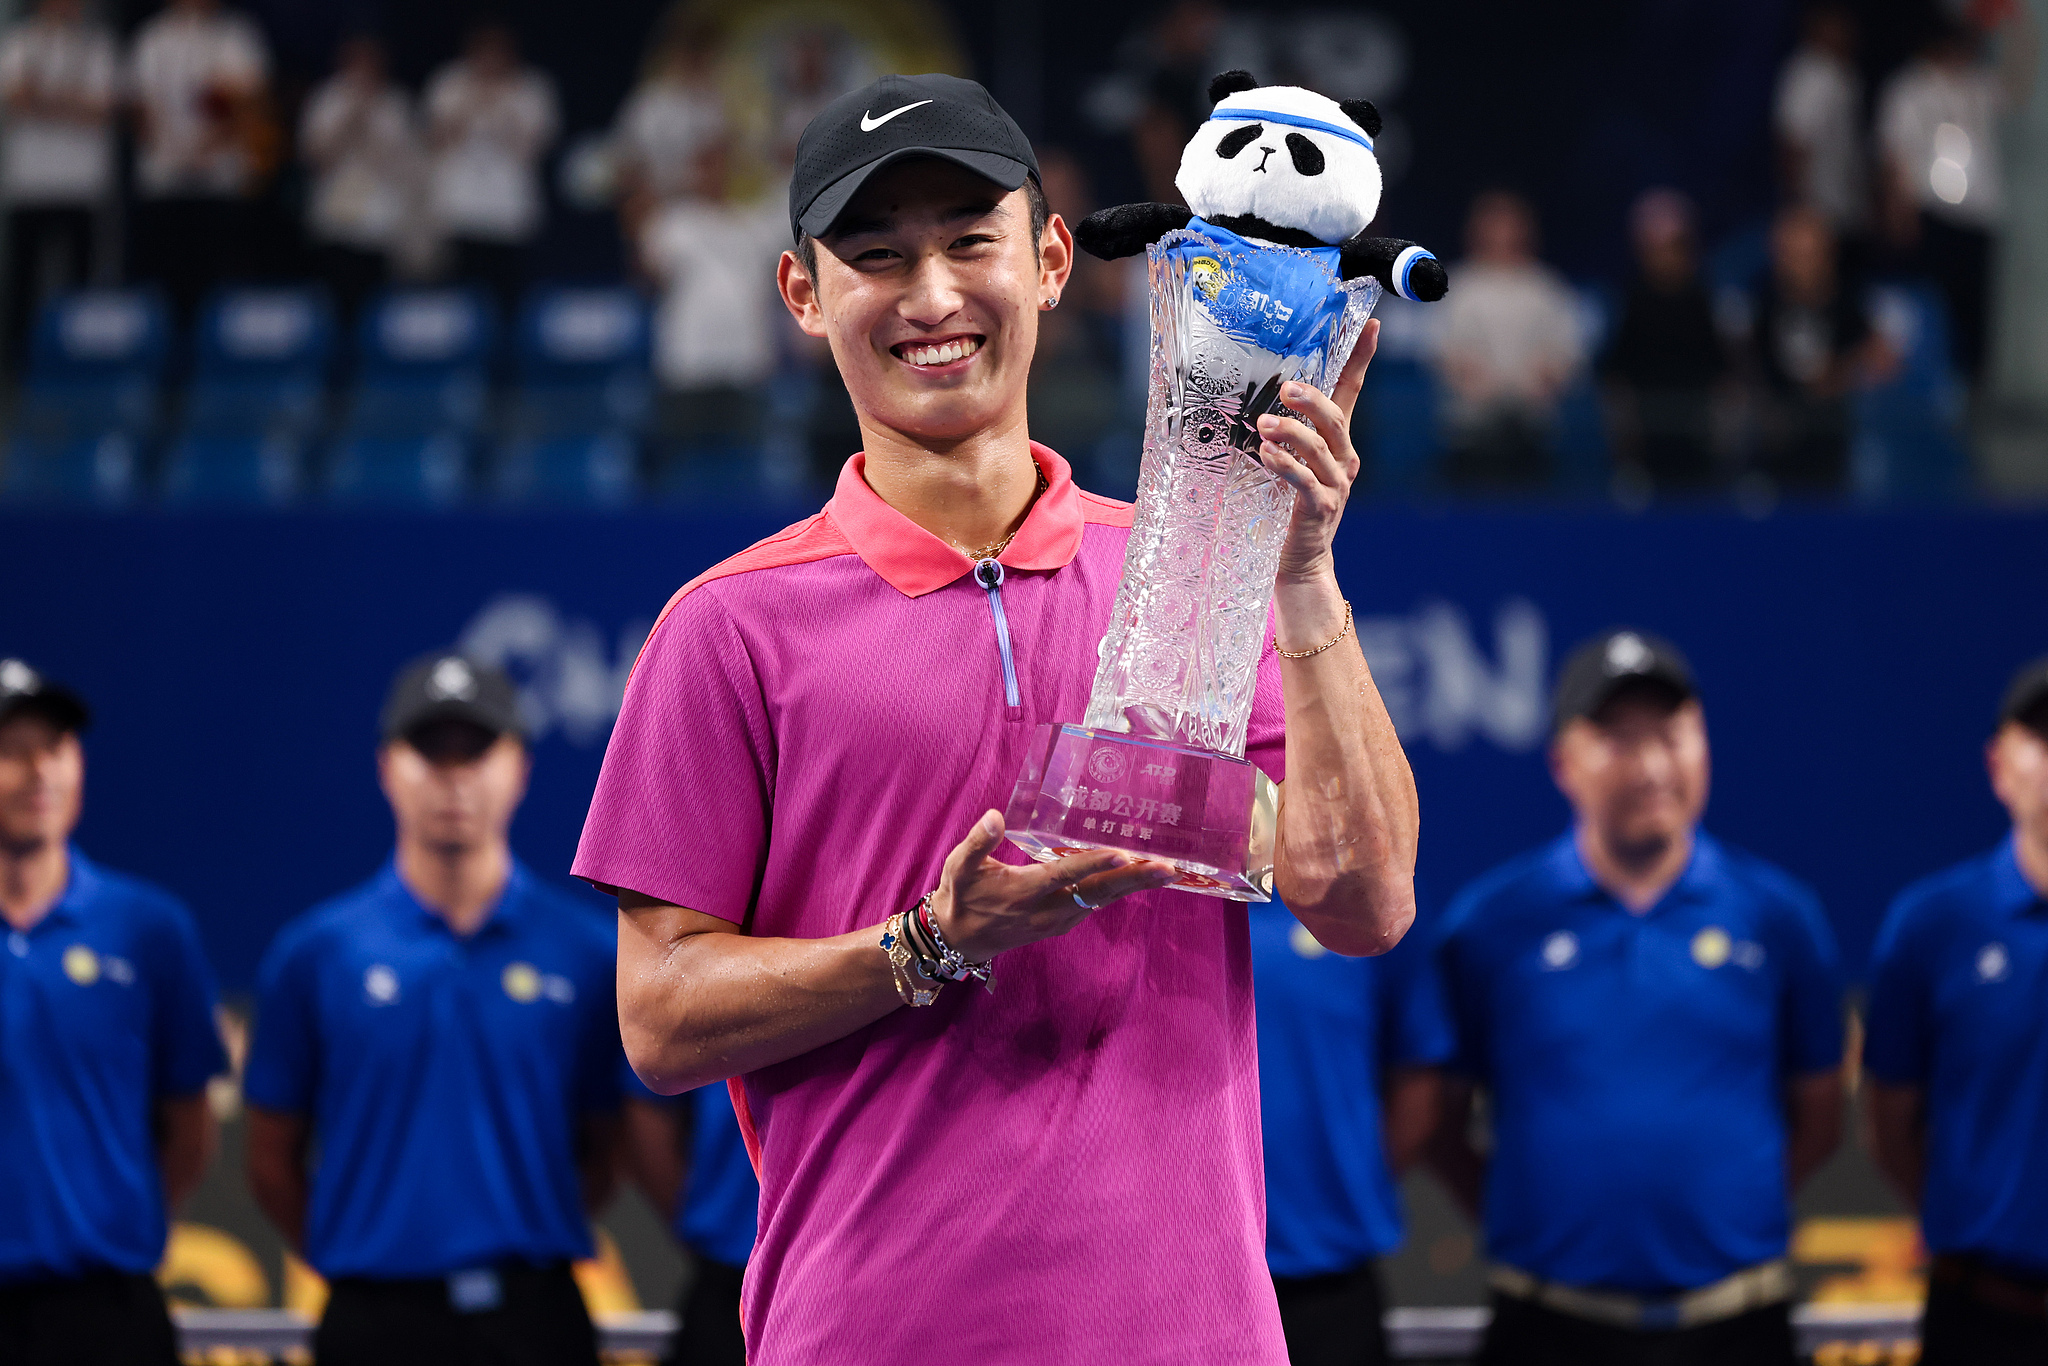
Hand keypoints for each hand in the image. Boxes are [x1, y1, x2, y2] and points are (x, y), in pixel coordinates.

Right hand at [931, 810, 1177, 960]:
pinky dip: (1119, 890)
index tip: (1121, 855)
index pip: (1062, 876)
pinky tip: (1140, 877)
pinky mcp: (1062, 923)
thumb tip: (995, 816)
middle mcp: (1045, 911)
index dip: (1091, 865)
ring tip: (1166, 870)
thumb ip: (978, 841)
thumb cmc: (961, 895)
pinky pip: (1095, 905)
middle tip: (1168, 868)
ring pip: (1101, 900)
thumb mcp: (959, 866)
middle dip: (1134, 880)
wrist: (960, 939)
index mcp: (1022, 892)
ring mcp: (1057, 920)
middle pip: (1096, 894)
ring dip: (1134, 886)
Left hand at [1256, 317, 1377, 581]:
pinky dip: (1286, 466)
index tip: (1371, 324)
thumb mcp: (1287, 463)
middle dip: (1312, 399)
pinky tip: (1267, 456)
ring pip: (1319, 449)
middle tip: (1286, 387)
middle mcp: (1342, 460)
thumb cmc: (1286, 507)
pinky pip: (1304, 481)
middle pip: (1335, 418)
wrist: (1299, 561)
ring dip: (1291, 433)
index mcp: (1336, 443)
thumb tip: (1251, 399)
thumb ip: (1280, 434)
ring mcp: (1334, 485)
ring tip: (1263, 425)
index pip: (1351, 392)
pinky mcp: (1320, 509)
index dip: (1361, 359)